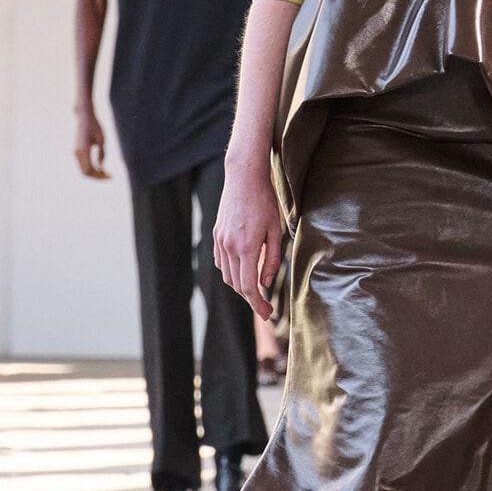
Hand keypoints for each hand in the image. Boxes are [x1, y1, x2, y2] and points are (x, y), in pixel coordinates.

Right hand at [74, 107, 109, 178]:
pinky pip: (83, 165)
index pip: (90, 170)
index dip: (101, 176)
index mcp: (83, 149)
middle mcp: (76, 153)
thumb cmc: (94, 126)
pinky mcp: (76, 152)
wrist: (83, 116)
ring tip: (106, 173)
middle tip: (110, 177)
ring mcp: (75, 153)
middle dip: (98, 177)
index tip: (111, 176)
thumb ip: (102, 154)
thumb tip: (101, 168)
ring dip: (94, 174)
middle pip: (86, 173)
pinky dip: (91, 169)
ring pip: (83, 171)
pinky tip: (101, 168)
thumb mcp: (102, 139)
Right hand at [214, 163, 284, 317]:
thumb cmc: (265, 201)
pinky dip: (231, 272)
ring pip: (226, 275)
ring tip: (256, 289)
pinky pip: (221, 262)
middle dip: (250, 298)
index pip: (248, 286)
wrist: (244, 177)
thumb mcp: (275, 231)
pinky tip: (243, 271)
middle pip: (236, 284)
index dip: (258, 304)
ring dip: (240, 286)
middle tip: (265, 307)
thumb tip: (266, 283)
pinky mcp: (216, 235)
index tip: (268, 313)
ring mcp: (220, 241)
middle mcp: (229, 247)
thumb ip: (272, 260)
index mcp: (246, 247)